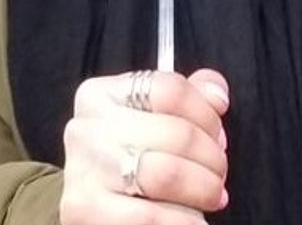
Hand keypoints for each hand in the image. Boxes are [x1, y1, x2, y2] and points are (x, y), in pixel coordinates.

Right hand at [59, 67, 229, 223]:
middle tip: (219, 173)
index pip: (170, 90)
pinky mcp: (83, 210)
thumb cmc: (127, 158)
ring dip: (203, 189)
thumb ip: (190, 96)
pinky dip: (183, 220)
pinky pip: (149, 216)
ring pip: (166, 174)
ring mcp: (83, 169)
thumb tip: (216, 96)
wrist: (92, 206)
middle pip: (176, 133)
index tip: (217, 136)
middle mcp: (87, 127)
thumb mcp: (153, 117)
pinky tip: (195, 221)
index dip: (206, 115)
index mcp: (102, 94)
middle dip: (212, 158)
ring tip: (211, 196)